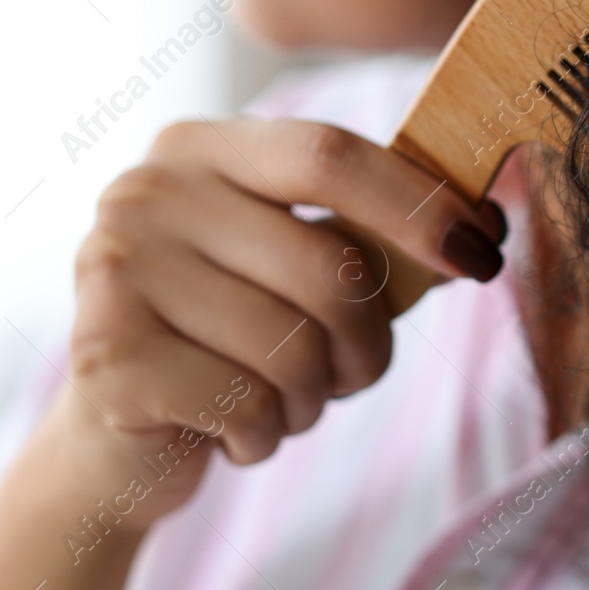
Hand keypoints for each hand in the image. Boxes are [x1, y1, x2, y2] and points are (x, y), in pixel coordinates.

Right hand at [57, 116, 507, 523]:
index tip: (484, 251)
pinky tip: (229, 431)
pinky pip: (248, 404)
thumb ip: (369, 236)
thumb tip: (483, 223)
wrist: (116, 440)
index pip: (330, 155)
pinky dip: (264, 436)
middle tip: (354, 373)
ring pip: (294, 346)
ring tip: (277, 401)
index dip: (419, 205)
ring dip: (312, 399)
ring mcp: (114, 268)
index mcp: (201, 149)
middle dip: (370, 343)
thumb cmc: (227, 339)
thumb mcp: (293, 267)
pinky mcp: (104, 355)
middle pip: (329, 266)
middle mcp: (147, 191)